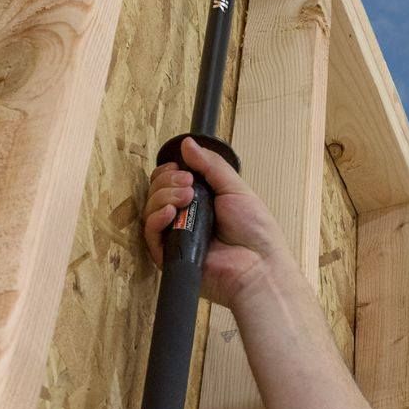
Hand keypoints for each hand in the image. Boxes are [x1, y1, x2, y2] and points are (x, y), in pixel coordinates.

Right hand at [143, 137, 288, 308]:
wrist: (258, 264)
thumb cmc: (254, 230)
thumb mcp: (234, 188)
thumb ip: (210, 165)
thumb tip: (188, 144)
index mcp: (200, 203)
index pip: (170, 184)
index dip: (169, 172)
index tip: (181, 167)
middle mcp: (185, 220)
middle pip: (157, 194)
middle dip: (167, 181)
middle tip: (187, 183)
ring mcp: (176, 239)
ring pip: (151, 211)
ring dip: (163, 196)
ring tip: (185, 197)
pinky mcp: (169, 257)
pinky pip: (151, 235)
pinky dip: (155, 219)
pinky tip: (169, 212)